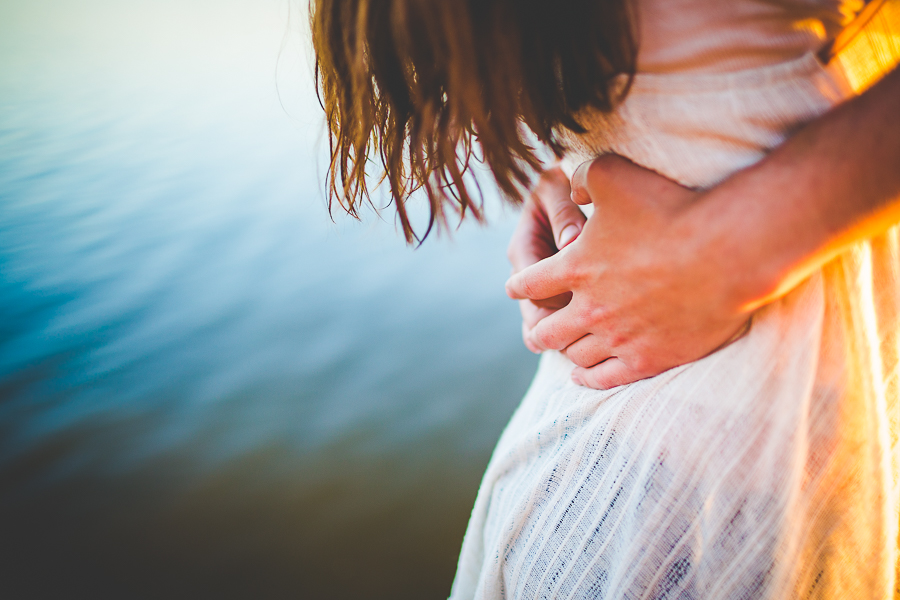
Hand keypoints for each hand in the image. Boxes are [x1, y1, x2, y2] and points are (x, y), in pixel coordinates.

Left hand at [506, 155, 752, 388]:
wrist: (731, 250)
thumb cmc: (673, 206)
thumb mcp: (614, 174)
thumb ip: (581, 178)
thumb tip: (569, 188)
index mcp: (573, 267)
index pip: (527, 284)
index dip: (519, 285)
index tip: (518, 287)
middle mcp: (589, 308)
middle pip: (546, 329)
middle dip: (538, 325)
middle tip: (537, 325)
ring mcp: (618, 337)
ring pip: (575, 355)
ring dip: (565, 350)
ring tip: (564, 347)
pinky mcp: (649, 358)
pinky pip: (606, 378)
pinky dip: (588, 378)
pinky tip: (582, 375)